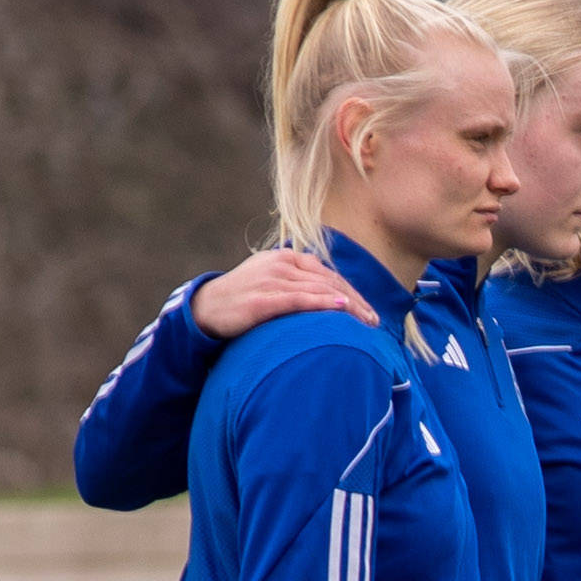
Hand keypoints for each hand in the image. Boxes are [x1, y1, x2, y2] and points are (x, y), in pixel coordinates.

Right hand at [189, 247, 377, 338]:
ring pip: (319, 289)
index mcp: (285, 258)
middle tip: (375, 321)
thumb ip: (297, 284)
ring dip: (349, 306)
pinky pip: (298, 299)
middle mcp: (280, 264)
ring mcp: (270, 280)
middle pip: (329, 281)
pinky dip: (323, 303)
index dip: (353, 292)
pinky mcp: (261, 299)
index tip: (369, 310)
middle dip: (356, 301)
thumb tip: (329, 297)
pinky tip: (342, 308)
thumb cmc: (242, 299)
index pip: (328, 274)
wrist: (205, 309)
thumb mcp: (271, 282)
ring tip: (367, 322)